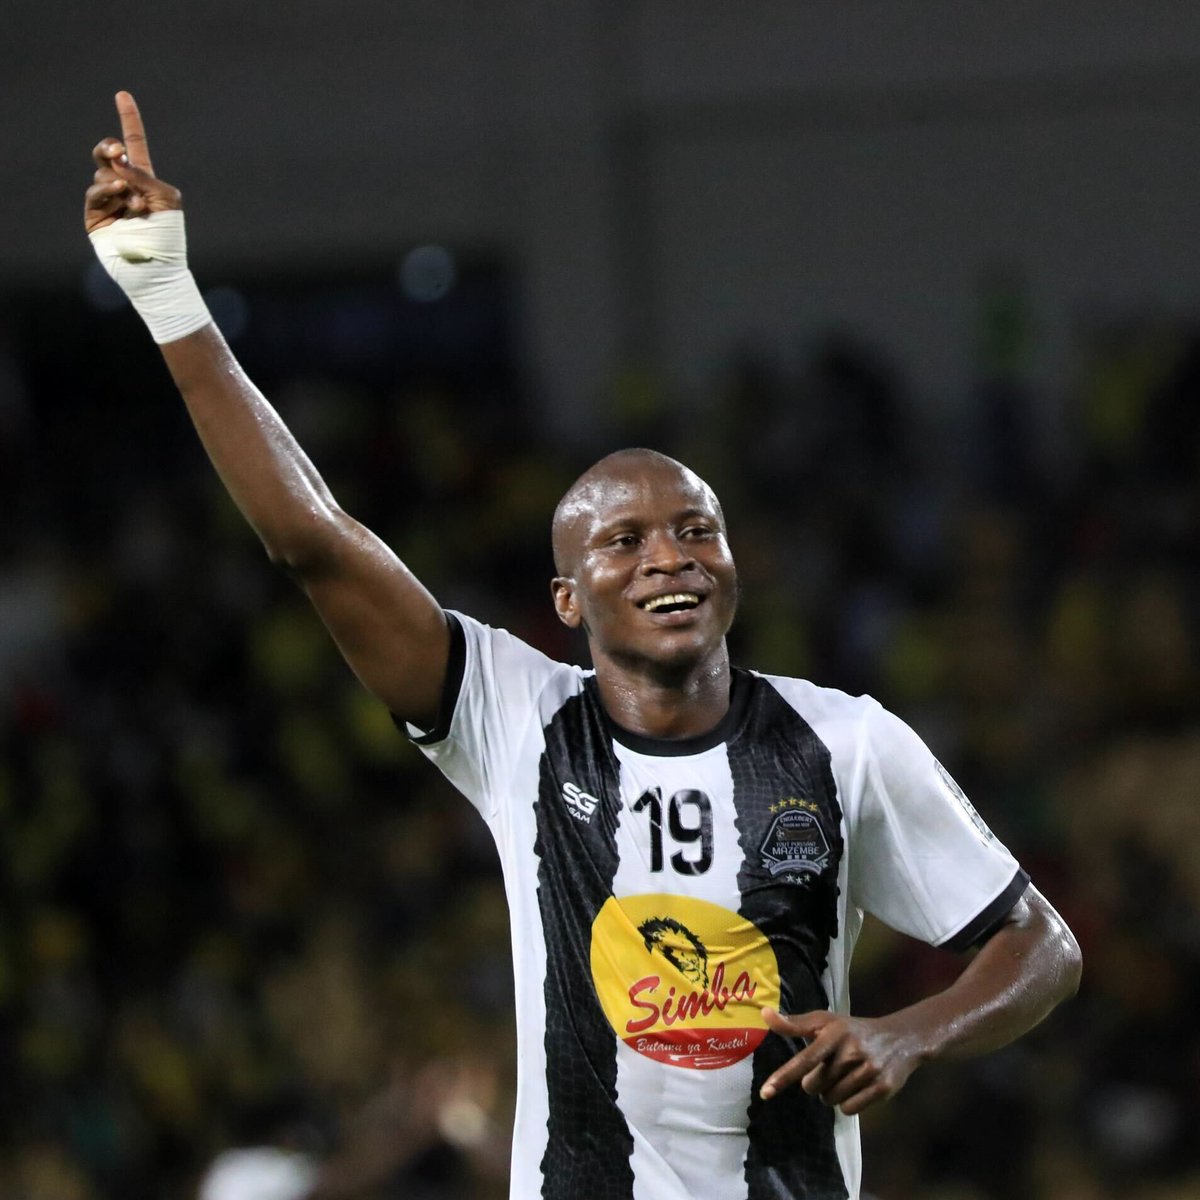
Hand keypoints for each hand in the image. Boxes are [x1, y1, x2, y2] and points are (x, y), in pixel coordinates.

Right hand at [84, 91, 181, 233]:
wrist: (156, 266)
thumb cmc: (168, 234)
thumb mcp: (165, 199)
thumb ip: (142, 175)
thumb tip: (117, 159)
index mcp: (145, 179)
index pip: (134, 143)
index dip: (129, 120)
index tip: (123, 94)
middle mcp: (124, 186)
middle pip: (107, 154)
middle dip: (109, 148)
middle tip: (117, 151)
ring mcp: (108, 200)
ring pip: (102, 174)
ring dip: (118, 182)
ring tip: (133, 199)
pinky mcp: (95, 215)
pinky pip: (95, 193)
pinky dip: (107, 191)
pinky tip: (122, 197)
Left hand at [758, 1007, 922, 1114]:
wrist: (900, 1038)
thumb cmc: (853, 1030)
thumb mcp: (826, 1021)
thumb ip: (794, 1023)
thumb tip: (764, 1014)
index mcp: (834, 1032)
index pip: (804, 1059)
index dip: (784, 1076)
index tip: (766, 1092)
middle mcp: (852, 1051)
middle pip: (814, 1086)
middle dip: (815, 1082)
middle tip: (830, 1067)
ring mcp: (869, 1070)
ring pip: (830, 1099)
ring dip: (831, 1093)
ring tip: (844, 1076)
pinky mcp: (882, 1088)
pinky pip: (849, 1109)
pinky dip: (847, 1103)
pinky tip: (855, 1087)